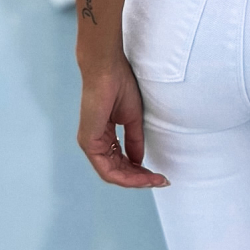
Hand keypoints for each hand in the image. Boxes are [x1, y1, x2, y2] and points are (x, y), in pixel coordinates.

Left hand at [77, 57, 169, 188]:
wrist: (107, 69)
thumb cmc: (118, 85)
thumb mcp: (132, 118)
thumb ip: (134, 141)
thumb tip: (139, 161)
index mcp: (103, 135)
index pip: (120, 161)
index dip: (139, 171)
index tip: (159, 174)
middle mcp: (94, 142)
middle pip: (117, 171)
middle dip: (139, 178)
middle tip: (160, 180)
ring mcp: (90, 143)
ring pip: (112, 174)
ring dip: (135, 180)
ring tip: (154, 179)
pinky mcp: (89, 142)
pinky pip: (107, 169)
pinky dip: (125, 175)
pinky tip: (141, 174)